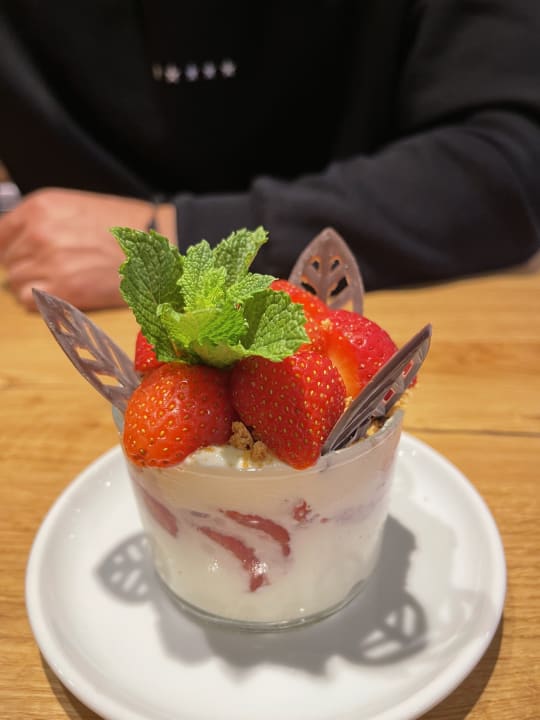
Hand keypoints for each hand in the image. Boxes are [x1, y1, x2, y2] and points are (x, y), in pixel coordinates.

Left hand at [0, 187, 175, 310]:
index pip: (1, 234)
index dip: (13, 247)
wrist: (154, 247)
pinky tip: (62, 291)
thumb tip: (16, 242)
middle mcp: (40, 233)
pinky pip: (30, 300)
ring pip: (16, 282)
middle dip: (26, 265)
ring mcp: (50, 262)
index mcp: (40, 207)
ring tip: (62, 279)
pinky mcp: (64, 290)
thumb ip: (40, 221)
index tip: (23, 254)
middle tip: (55, 267)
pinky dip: (41, 300)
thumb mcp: (74, 208)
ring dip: (34, 284)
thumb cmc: (122, 228)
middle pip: (9, 260)